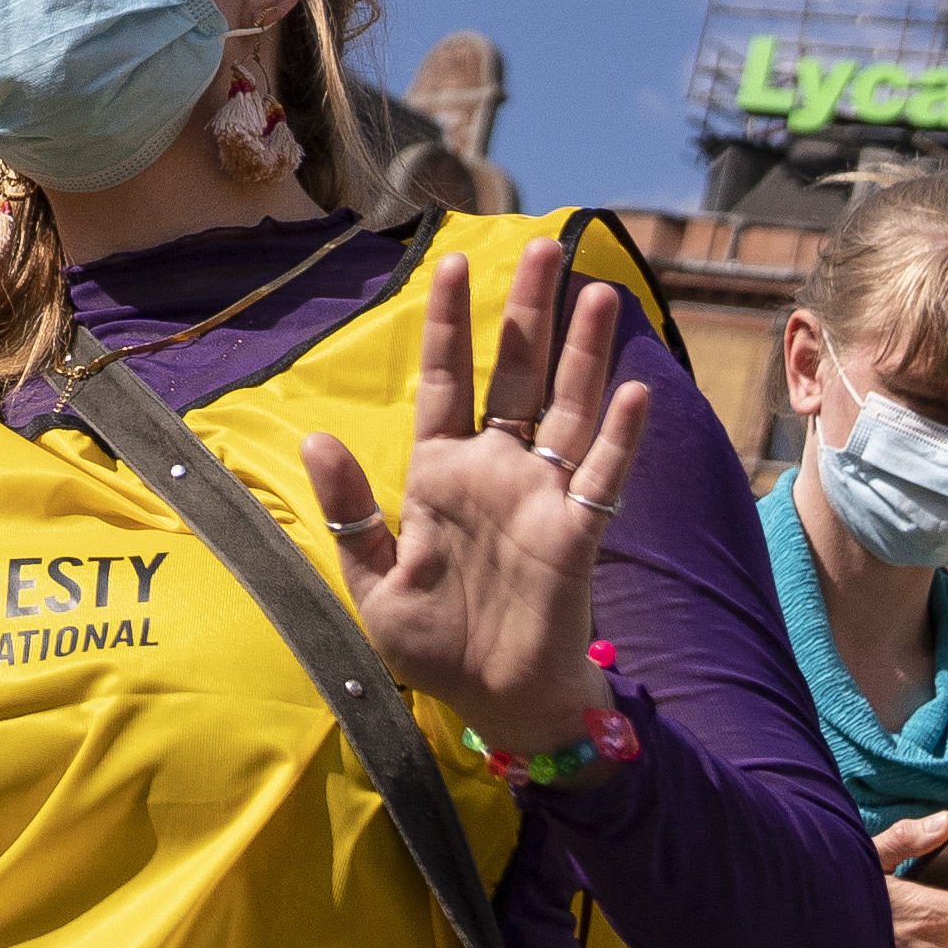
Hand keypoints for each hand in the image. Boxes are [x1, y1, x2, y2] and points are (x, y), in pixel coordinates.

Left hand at [299, 240, 645, 757]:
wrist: (494, 703)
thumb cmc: (434, 645)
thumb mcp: (372, 581)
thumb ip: (350, 512)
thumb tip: (316, 439)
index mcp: (440, 476)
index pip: (448, 382)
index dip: (451, 325)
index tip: (451, 262)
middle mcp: (496, 473)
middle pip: (519, 376)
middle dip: (529, 313)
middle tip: (542, 245)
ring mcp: (540, 498)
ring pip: (570, 409)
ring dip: (586, 353)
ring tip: (599, 291)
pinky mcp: (576, 535)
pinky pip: (602, 476)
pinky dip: (618, 436)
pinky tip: (631, 391)